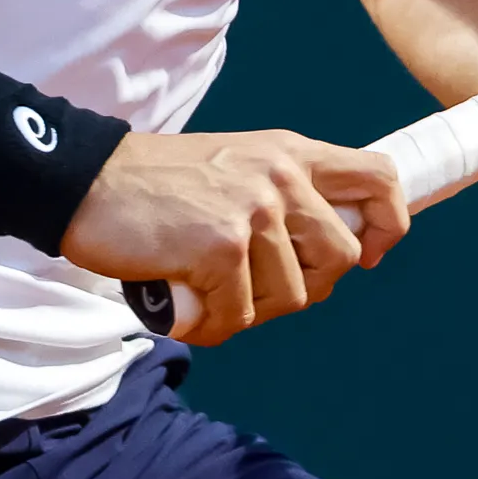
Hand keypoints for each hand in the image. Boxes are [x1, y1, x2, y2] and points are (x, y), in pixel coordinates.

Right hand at [60, 129, 410, 345]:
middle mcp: (281, 176)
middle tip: (259, 287)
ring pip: (291, 295)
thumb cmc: (161, 184)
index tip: (364, 254)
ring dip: (252, 310)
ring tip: (212, 293)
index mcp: (291, 153)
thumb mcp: (239, 165)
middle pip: (340, 256)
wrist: (89, 182)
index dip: (388, 225)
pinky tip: (189, 308)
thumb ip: (285, 195)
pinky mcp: (222, 247)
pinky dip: (215, 325)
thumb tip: (328, 255)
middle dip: (306, 287)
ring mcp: (254, 210)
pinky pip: (242, 315)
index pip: (380, 179)